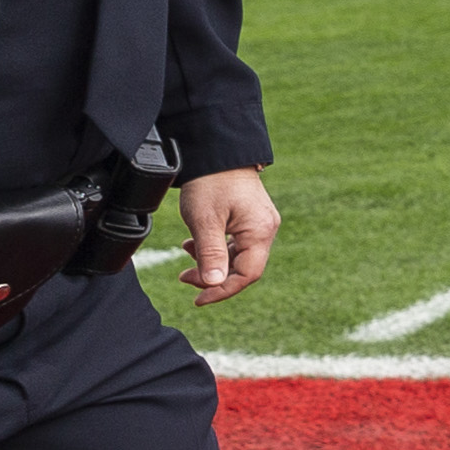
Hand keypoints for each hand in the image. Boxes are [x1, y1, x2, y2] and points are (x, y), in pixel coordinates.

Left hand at [177, 167, 277, 304]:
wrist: (217, 151)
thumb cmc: (211, 182)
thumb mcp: (205, 221)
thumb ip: (210, 254)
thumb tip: (213, 284)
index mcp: (260, 232)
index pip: (246, 275)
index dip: (222, 291)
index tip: (197, 298)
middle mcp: (265, 229)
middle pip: (243, 268)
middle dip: (213, 277)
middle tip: (184, 278)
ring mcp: (260, 223)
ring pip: (238, 257)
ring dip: (212, 263)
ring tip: (186, 255)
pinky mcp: (250, 218)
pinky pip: (237, 243)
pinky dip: (216, 249)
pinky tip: (196, 244)